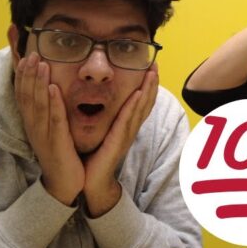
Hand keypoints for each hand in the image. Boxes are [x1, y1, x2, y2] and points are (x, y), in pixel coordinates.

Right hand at [14, 52, 83, 205]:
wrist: (65, 184)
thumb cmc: (60, 153)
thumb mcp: (52, 129)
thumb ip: (49, 110)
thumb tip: (48, 89)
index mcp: (33, 123)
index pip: (23, 94)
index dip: (22, 75)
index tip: (26, 54)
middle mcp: (34, 127)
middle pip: (27, 96)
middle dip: (28, 73)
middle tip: (32, 52)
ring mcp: (43, 135)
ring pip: (38, 105)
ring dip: (38, 83)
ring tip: (41, 63)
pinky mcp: (57, 143)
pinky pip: (54, 121)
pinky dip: (53, 104)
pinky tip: (54, 89)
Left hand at [82, 63, 159, 216]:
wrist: (90, 182)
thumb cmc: (94, 157)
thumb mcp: (101, 132)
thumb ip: (105, 118)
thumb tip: (100, 100)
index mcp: (125, 126)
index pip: (140, 102)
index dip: (148, 85)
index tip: (150, 67)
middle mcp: (129, 129)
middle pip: (146, 102)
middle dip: (152, 83)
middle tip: (156, 64)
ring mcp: (126, 136)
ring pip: (141, 109)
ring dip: (148, 90)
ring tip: (152, 73)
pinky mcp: (118, 142)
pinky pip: (127, 121)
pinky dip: (133, 107)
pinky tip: (138, 94)